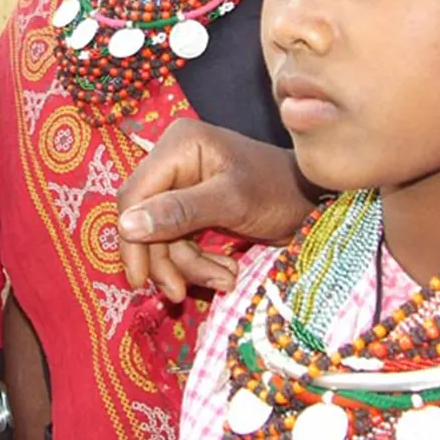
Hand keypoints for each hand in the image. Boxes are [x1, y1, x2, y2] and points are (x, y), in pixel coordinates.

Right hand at [116, 119, 312, 302]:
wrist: (312, 201)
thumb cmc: (278, 191)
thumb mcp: (231, 202)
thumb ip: (179, 212)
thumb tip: (126, 226)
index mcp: (178, 146)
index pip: (134, 194)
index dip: (132, 239)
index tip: (139, 279)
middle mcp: (175, 160)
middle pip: (145, 219)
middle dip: (167, 259)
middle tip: (181, 293)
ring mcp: (184, 183)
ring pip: (161, 236)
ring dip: (189, 265)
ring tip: (225, 280)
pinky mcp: (194, 205)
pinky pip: (179, 240)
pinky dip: (199, 262)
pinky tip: (226, 273)